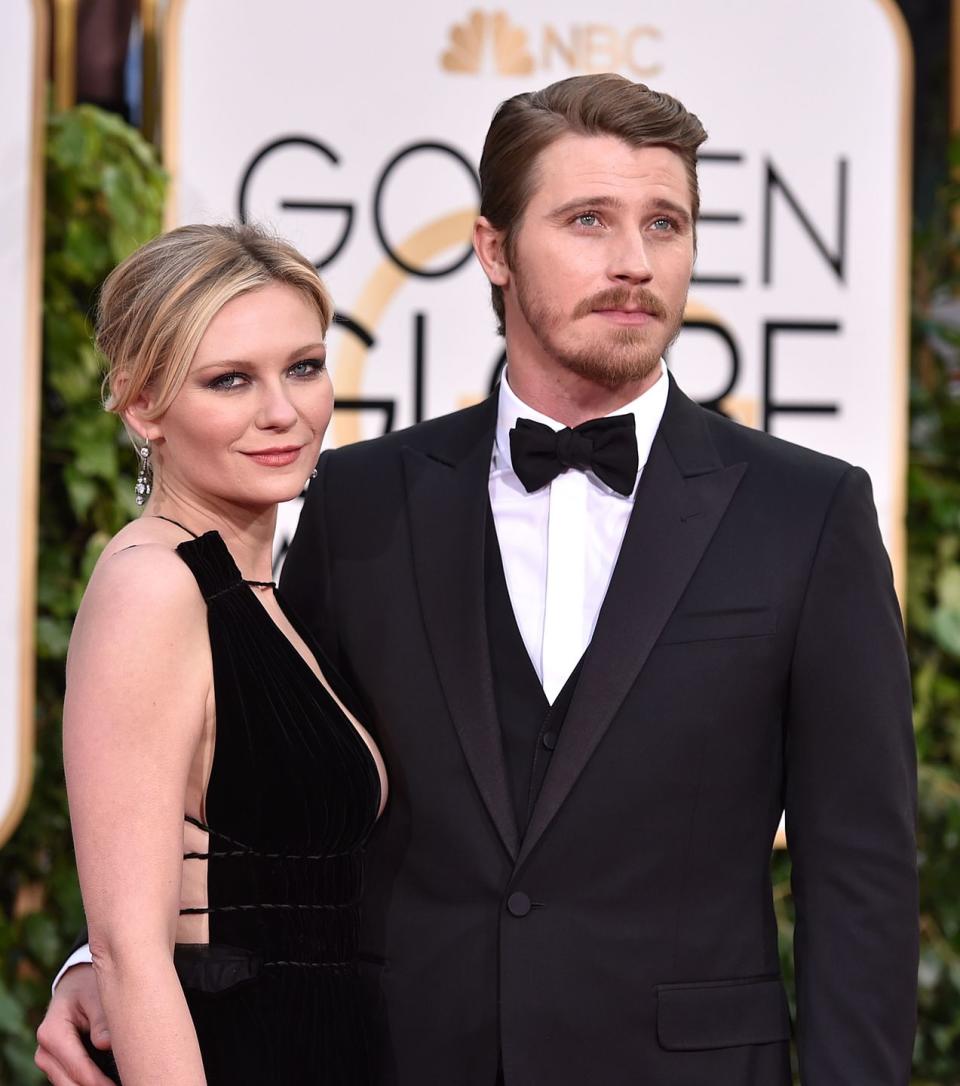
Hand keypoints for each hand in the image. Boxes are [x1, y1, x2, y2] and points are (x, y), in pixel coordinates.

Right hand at [35, 964, 113, 1085]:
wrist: (76, 982)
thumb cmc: (88, 986)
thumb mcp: (96, 993)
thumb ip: (101, 1019)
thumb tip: (106, 1044)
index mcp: (52, 1033)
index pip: (78, 1067)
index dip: (100, 1081)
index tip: (122, 1084)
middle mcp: (44, 1051)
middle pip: (71, 1083)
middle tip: (127, 1084)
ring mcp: (48, 1061)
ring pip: (70, 1085)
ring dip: (93, 1085)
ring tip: (122, 1080)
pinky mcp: (56, 1065)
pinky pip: (72, 1080)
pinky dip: (90, 1082)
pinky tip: (109, 1079)